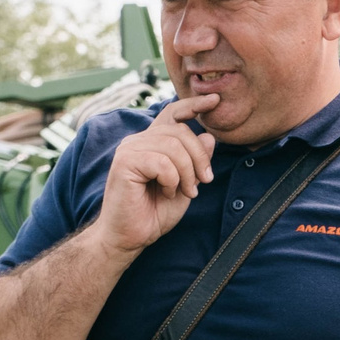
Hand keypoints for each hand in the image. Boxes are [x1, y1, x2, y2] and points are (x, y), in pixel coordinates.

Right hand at [94, 94, 219, 257]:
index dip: (193, 105)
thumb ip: (195, 162)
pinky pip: (162, 161)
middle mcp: (139, 141)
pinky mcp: (125, 162)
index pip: (172, 114)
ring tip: (186, 192)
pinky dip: (172, 180)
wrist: (129, 237)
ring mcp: (130, 149)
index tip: (214, 102)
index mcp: (151, 143)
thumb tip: (209, 137)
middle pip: (180, 131)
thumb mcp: (185, 185)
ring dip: (187, 172)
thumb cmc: (153, 214)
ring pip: (173, 145)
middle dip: (199, 157)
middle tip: (203, 182)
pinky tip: (168, 193)